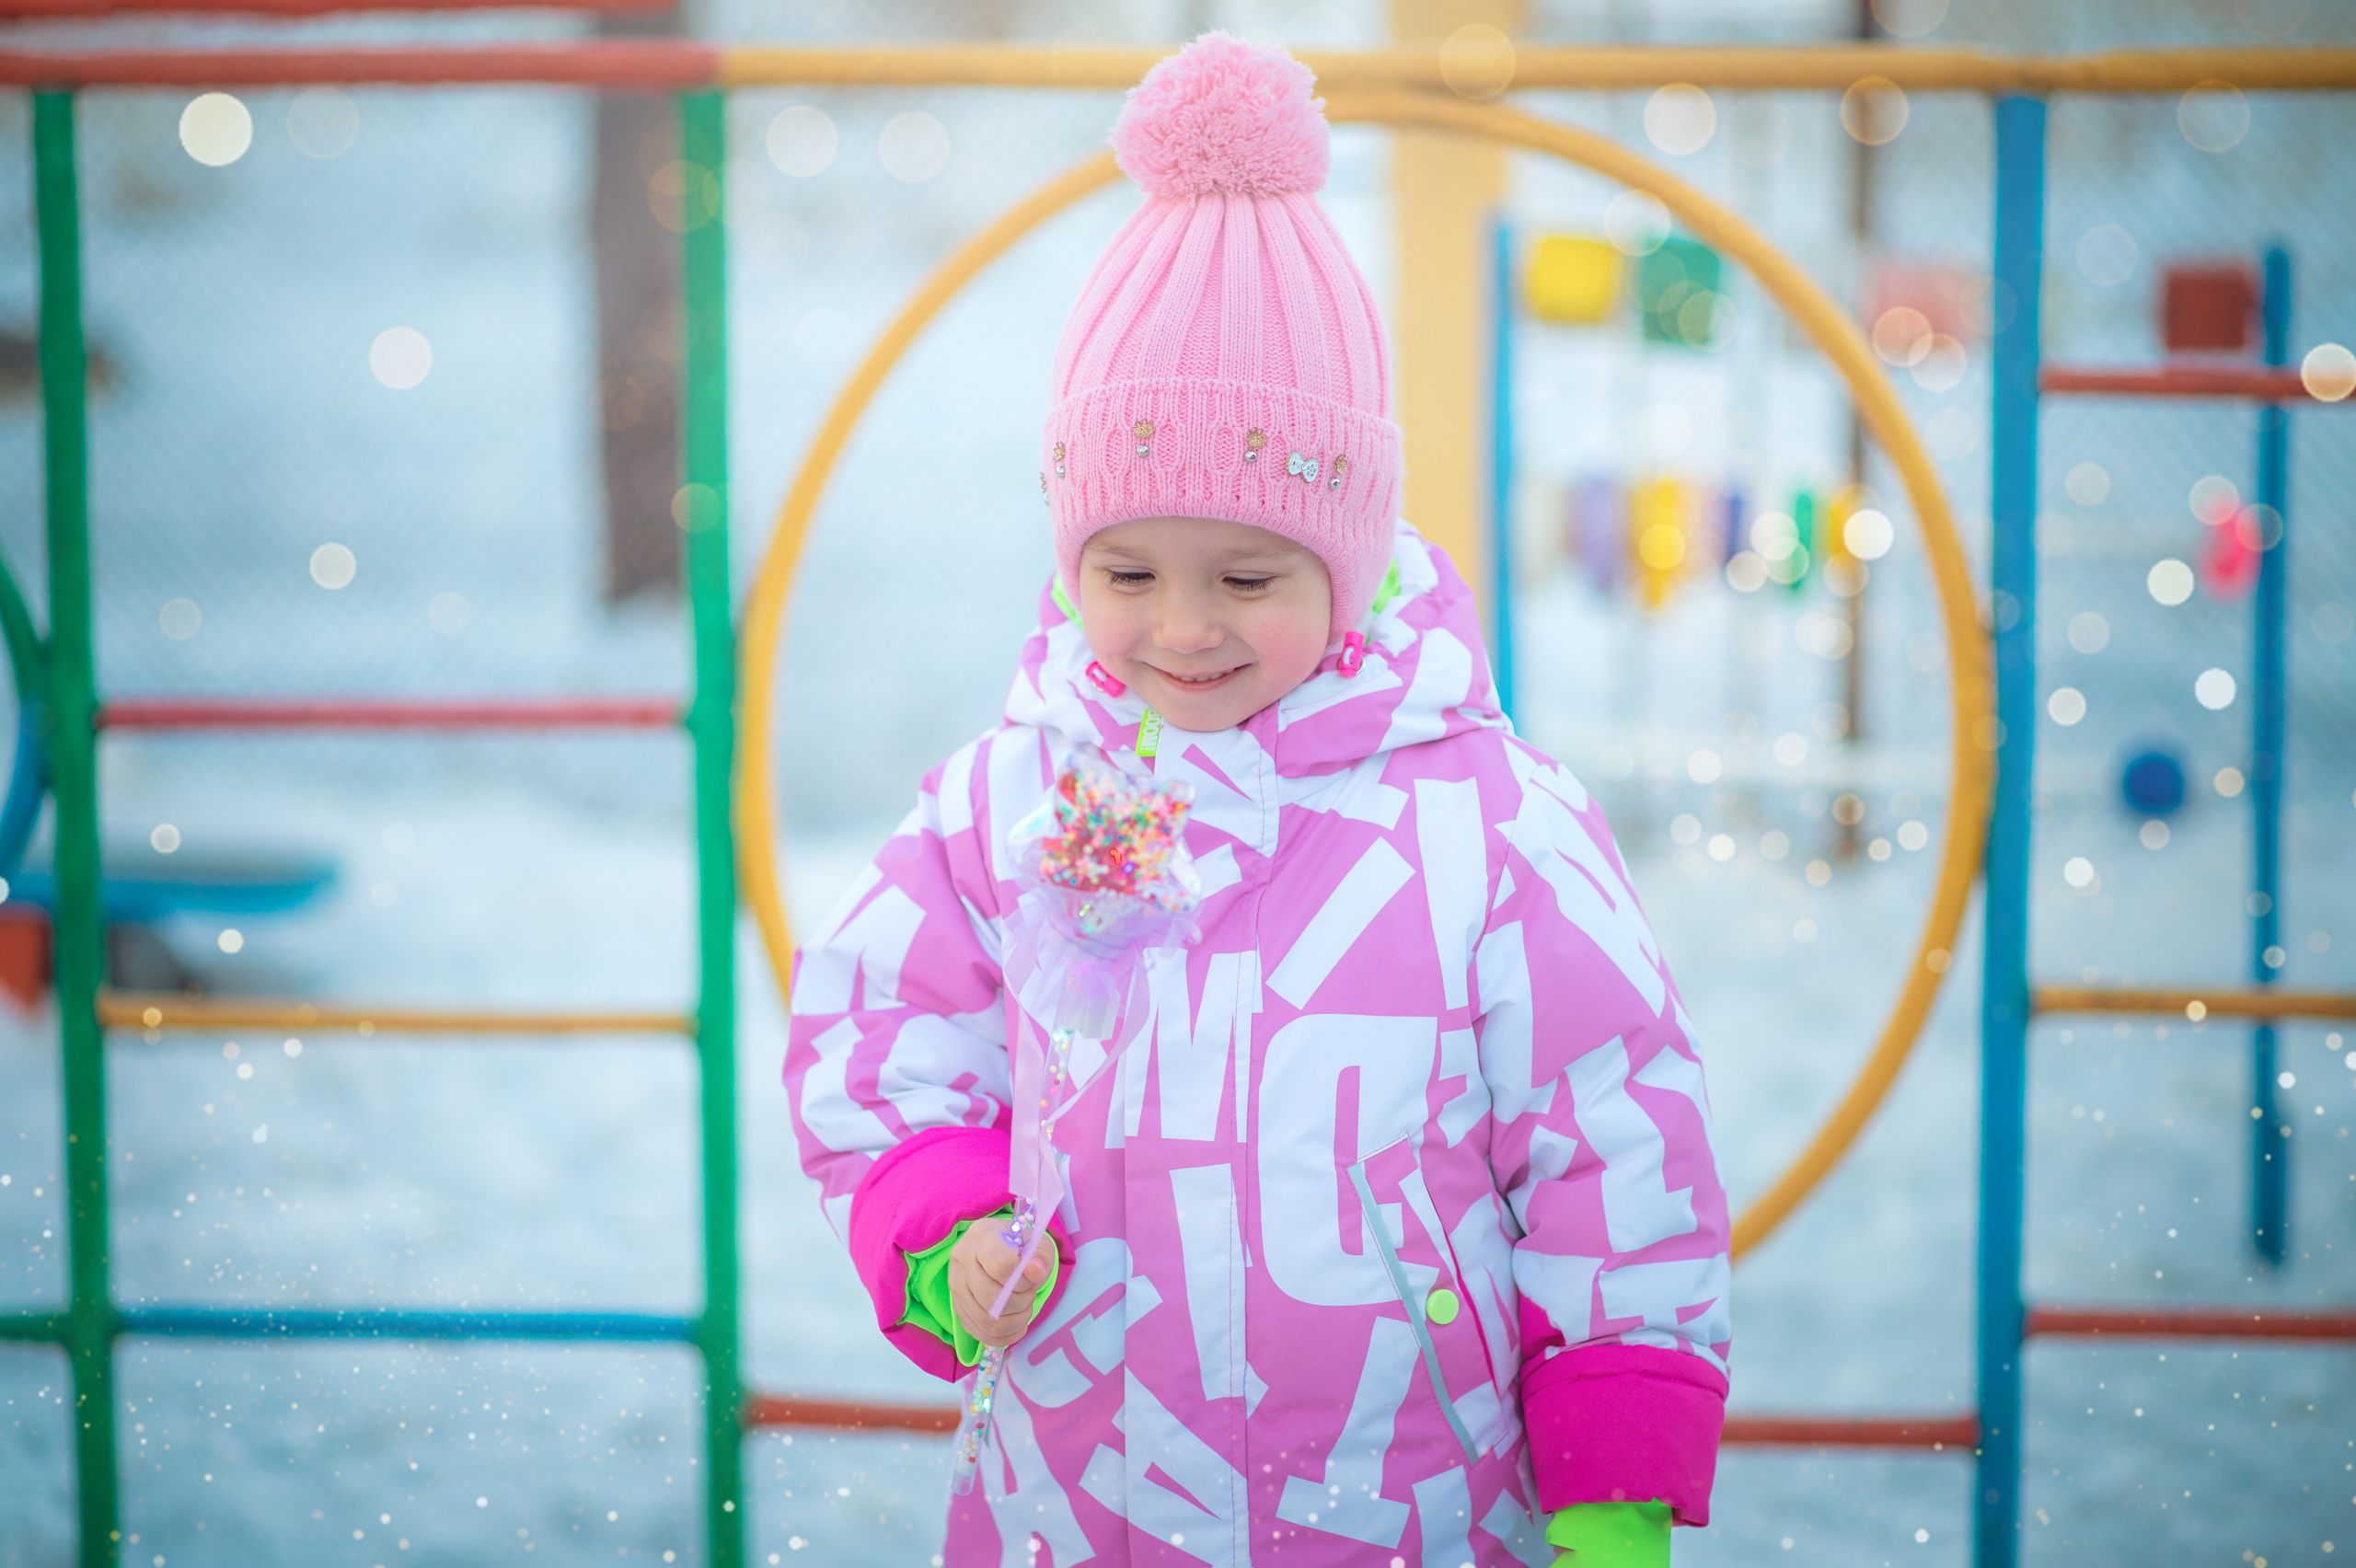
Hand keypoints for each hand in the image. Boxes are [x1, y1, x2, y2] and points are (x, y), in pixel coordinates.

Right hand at [947, 1221, 1050, 1351]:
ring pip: (987, 1320)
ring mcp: (956, 1286)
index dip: (1022, 1278)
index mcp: (982, 1236)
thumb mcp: (1037, 1243)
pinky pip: (981, 1334)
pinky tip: (1017, 1325)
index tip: (1031, 1274)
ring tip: (1024, 1307)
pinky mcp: (958, 1309)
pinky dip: (1005, 1336)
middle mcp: (961, 1259)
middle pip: (991, 1297)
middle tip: (1030, 1292)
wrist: (1004, 1251)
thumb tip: (1035, 1272)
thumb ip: (1039, 1256)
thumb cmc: (1022, 1246)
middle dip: (1021, 1301)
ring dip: (1015, 1320)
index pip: (1000, 1265)